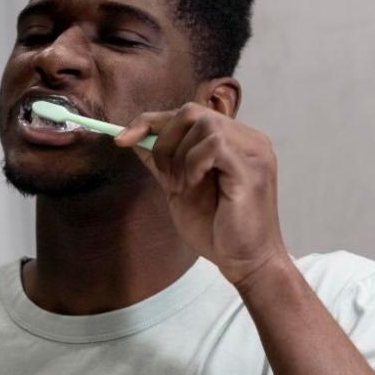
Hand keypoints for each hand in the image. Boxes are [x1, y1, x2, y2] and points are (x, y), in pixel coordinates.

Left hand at [114, 103, 290, 291]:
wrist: (245, 263)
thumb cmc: (218, 231)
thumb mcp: (180, 191)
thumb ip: (163, 164)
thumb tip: (134, 141)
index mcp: (233, 141)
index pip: (188, 114)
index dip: (151, 121)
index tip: (121, 139)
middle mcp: (247, 139)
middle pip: (191, 112)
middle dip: (163, 142)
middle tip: (166, 178)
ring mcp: (253, 150)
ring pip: (203, 124)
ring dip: (181, 157)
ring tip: (184, 187)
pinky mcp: (251, 167)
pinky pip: (214, 144)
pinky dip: (194, 163)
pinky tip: (195, 186)